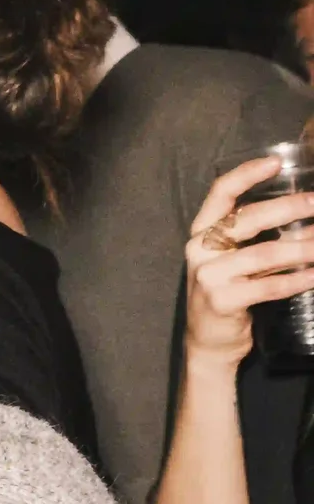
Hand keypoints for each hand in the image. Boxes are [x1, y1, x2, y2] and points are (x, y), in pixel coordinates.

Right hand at [183, 157, 313, 369]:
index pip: (220, 194)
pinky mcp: (222, 301)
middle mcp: (199, 249)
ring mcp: (208, 276)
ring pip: (264, 254)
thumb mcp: (233, 260)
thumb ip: (255, 239)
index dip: (246, 175)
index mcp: (200, 233)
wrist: (209, 341)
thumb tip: (305, 215)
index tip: (276, 162)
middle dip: (289, 208)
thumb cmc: (229, 291)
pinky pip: (269, 286)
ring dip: (303, 247)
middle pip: (247, 219)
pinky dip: (298, 280)